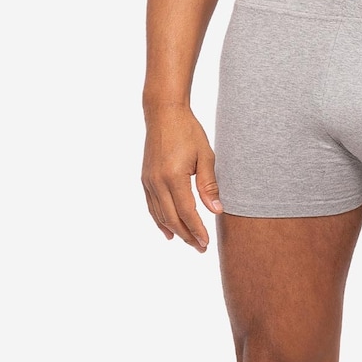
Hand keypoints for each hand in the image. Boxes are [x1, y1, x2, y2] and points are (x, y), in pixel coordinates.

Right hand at [141, 105, 222, 251]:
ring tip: (188, 241)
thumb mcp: (205, 156)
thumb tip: (216, 211)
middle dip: (187, 235)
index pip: (187, 212)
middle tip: (201, 247)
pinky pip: (152, 206)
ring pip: (160, 215)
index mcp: (174, 177)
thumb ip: (209, 185)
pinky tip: (168, 230)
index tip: (206, 243)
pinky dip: (160, 220)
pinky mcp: (145, 179)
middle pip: (172, 218)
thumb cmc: (188, 131)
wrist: (164, 113)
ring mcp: (149, 181)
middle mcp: (157, 182)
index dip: (197, 230)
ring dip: (174, 231)